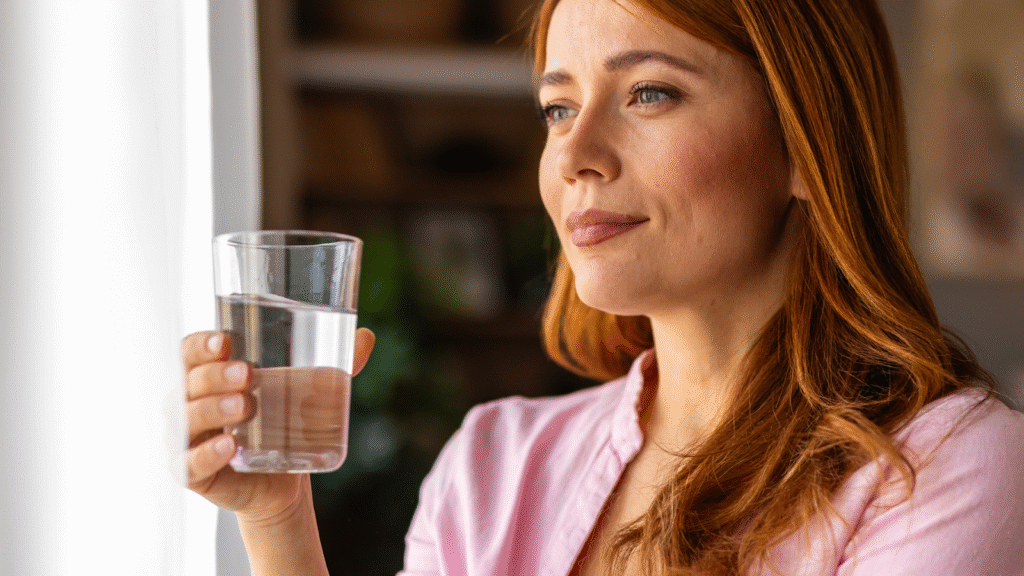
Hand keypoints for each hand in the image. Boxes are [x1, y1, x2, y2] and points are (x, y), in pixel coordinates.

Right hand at [182, 327, 374, 524]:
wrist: (283, 479)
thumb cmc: (283, 423)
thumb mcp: (306, 392)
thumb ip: (333, 365)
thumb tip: (367, 336)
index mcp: (207, 377)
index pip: (190, 352)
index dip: (201, 345)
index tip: (226, 340)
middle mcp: (189, 405)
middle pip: (187, 383)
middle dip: (214, 376)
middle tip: (247, 375)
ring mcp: (187, 440)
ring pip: (185, 420)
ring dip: (211, 410)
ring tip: (244, 405)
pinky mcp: (194, 473)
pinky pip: (189, 464)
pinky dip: (206, 455)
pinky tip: (228, 448)